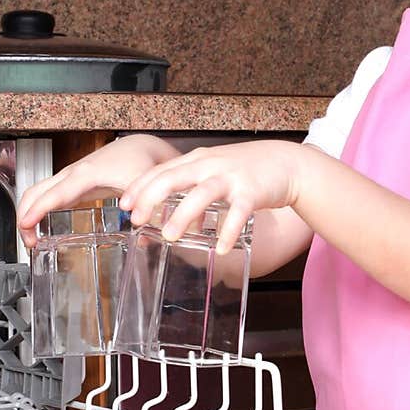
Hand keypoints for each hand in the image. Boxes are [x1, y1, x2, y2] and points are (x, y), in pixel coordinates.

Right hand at [16, 134, 179, 248]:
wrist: (140, 148)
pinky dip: (36, 210)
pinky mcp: (72, 184)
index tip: (25, 225)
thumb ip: (144, 205)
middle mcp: (72, 174)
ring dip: (27, 214)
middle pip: (34, 192)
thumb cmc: (140, 162)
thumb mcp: (143, 185)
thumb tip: (140, 228)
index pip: (54, 193)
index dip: (37, 210)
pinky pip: (45, 195)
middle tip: (29, 244)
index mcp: (86, 174)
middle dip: (24, 216)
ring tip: (32, 241)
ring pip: (36, 193)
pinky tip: (41, 229)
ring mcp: (69, 178)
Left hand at [119, 140, 302, 253]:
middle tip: (135, 220)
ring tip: (168, 236)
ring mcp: (231, 178)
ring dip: (183, 215)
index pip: (161, 171)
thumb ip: (192, 194)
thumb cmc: (246, 171)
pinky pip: (238, 213)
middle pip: (173, 178)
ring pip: (201, 194)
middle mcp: (210, 166)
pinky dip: (228, 231)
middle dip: (151, 199)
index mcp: (197, 161)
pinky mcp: (252, 192)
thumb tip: (173, 224)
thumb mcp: (214, 174)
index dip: (140, 187)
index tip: (123, 205)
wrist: (286, 163)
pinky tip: (221, 248)